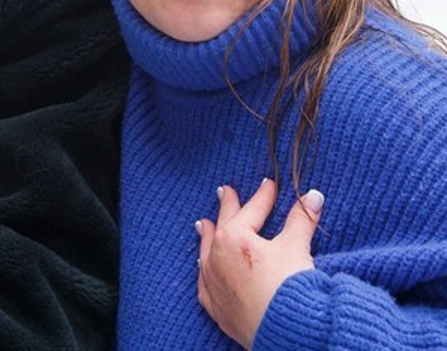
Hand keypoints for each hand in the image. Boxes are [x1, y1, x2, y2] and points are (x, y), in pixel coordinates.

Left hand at [196, 179, 321, 347]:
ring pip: (206, 252)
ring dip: (207, 237)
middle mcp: (217, 256)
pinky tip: (202, 266)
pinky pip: (205, 284)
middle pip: (223, 225)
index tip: (268, 185)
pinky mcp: (216, 307)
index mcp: (235, 237)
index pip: (252, 211)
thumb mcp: (297, 248)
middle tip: (225, 192)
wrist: (286, 332)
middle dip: (227, 207)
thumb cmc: (289, 288)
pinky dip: (204, 272)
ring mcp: (214, 282)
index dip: (263, 197)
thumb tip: (314, 195)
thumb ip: (302, 220)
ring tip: (204, 223)